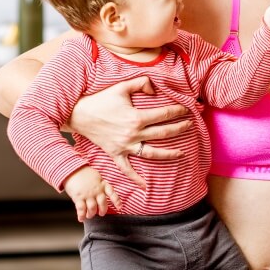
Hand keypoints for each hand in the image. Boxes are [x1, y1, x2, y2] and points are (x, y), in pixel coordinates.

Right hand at [62, 166, 120, 221]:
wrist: (71, 170)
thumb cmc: (84, 174)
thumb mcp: (96, 177)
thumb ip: (100, 185)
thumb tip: (102, 195)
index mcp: (102, 184)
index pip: (112, 193)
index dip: (116, 201)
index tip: (119, 208)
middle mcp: (97, 190)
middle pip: (102, 204)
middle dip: (102, 211)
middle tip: (100, 214)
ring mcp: (88, 194)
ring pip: (93, 208)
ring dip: (91, 214)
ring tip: (89, 215)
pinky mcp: (78, 197)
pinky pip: (81, 209)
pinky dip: (82, 215)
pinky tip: (81, 219)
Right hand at [69, 76, 190, 188]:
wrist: (79, 115)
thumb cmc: (101, 99)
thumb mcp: (121, 87)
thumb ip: (141, 83)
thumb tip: (155, 90)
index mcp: (136, 117)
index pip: (163, 115)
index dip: (177, 111)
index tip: (186, 109)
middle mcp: (133, 134)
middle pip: (163, 133)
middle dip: (179, 128)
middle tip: (190, 125)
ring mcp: (125, 146)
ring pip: (152, 154)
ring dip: (169, 154)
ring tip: (182, 153)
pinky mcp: (116, 154)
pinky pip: (127, 169)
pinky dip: (136, 179)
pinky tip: (146, 187)